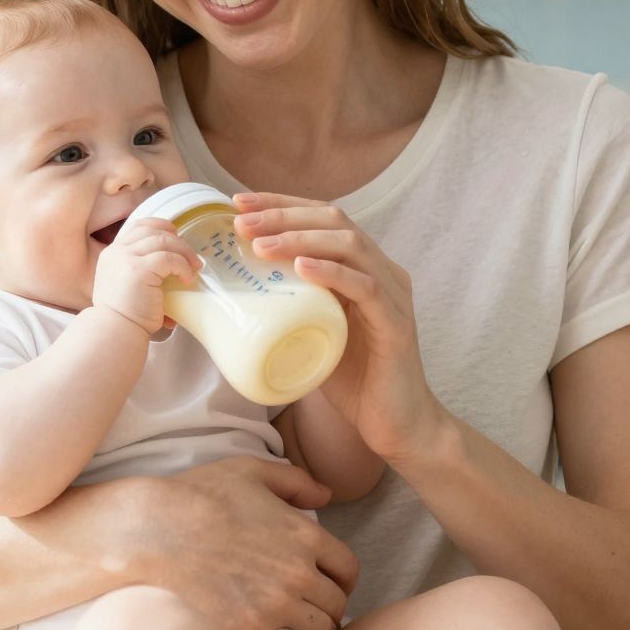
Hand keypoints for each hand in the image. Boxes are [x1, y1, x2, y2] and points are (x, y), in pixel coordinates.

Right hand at [90, 217, 200, 334]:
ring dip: (184, 252)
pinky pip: (169, 258)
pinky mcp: (139, 270)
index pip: (138, 227)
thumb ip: (141, 272)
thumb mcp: (127, 286)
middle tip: (191, 256)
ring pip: (163, 241)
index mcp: (112, 254)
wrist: (115, 332)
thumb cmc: (125, 318)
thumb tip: (173, 270)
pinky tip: (187, 279)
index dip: (160, 226)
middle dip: (176, 240)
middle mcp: (117, 252)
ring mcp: (126, 259)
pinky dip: (182, 266)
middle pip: (153, 230)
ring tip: (194, 267)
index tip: (176, 235)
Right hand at [107, 456, 359, 629]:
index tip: (330, 584)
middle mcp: (300, 571)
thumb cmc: (196, 496)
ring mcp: (278, 605)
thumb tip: (327, 493)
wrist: (151, 533)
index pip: (347, 566)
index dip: (341, 577)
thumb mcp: (250, 470)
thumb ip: (295, 480)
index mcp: (305, 533)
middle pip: (337, 601)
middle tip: (314, 611)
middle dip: (329, 606)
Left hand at [231, 192, 447, 464]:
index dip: (282, 204)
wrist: (399, 426)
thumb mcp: (313, 335)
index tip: (238, 203)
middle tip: (240, 219)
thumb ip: (289, 312)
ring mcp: (393, 295)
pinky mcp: (396, 325)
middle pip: (334, 221)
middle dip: (284, 214)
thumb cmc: (355, 383)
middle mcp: (383, 271)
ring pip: (350, 246)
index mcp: (363, 268)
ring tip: (260, 244)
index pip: (322, 219)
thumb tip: (230, 301)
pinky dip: (333, 273)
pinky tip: (302, 268)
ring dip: (300, 239)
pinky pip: (366, 288)